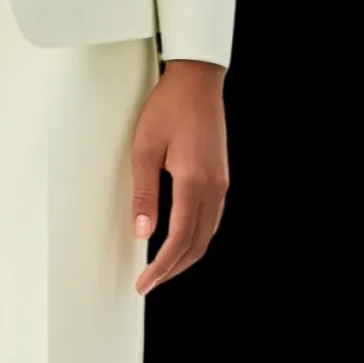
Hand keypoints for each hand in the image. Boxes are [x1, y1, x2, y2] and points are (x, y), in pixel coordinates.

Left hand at [129, 59, 228, 294]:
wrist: (197, 80)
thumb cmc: (168, 108)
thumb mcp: (144, 149)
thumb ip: (144, 194)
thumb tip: (143, 232)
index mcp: (193, 183)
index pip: (178, 240)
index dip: (161, 267)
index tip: (144, 283)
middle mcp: (213, 188)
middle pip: (197, 244)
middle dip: (173, 269)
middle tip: (150, 283)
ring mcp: (220, 183)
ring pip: (207, 234)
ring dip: (186, 256)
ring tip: (163, 267)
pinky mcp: (220, 177)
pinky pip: (211, 218)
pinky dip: (196, 237)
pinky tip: (181, 239)